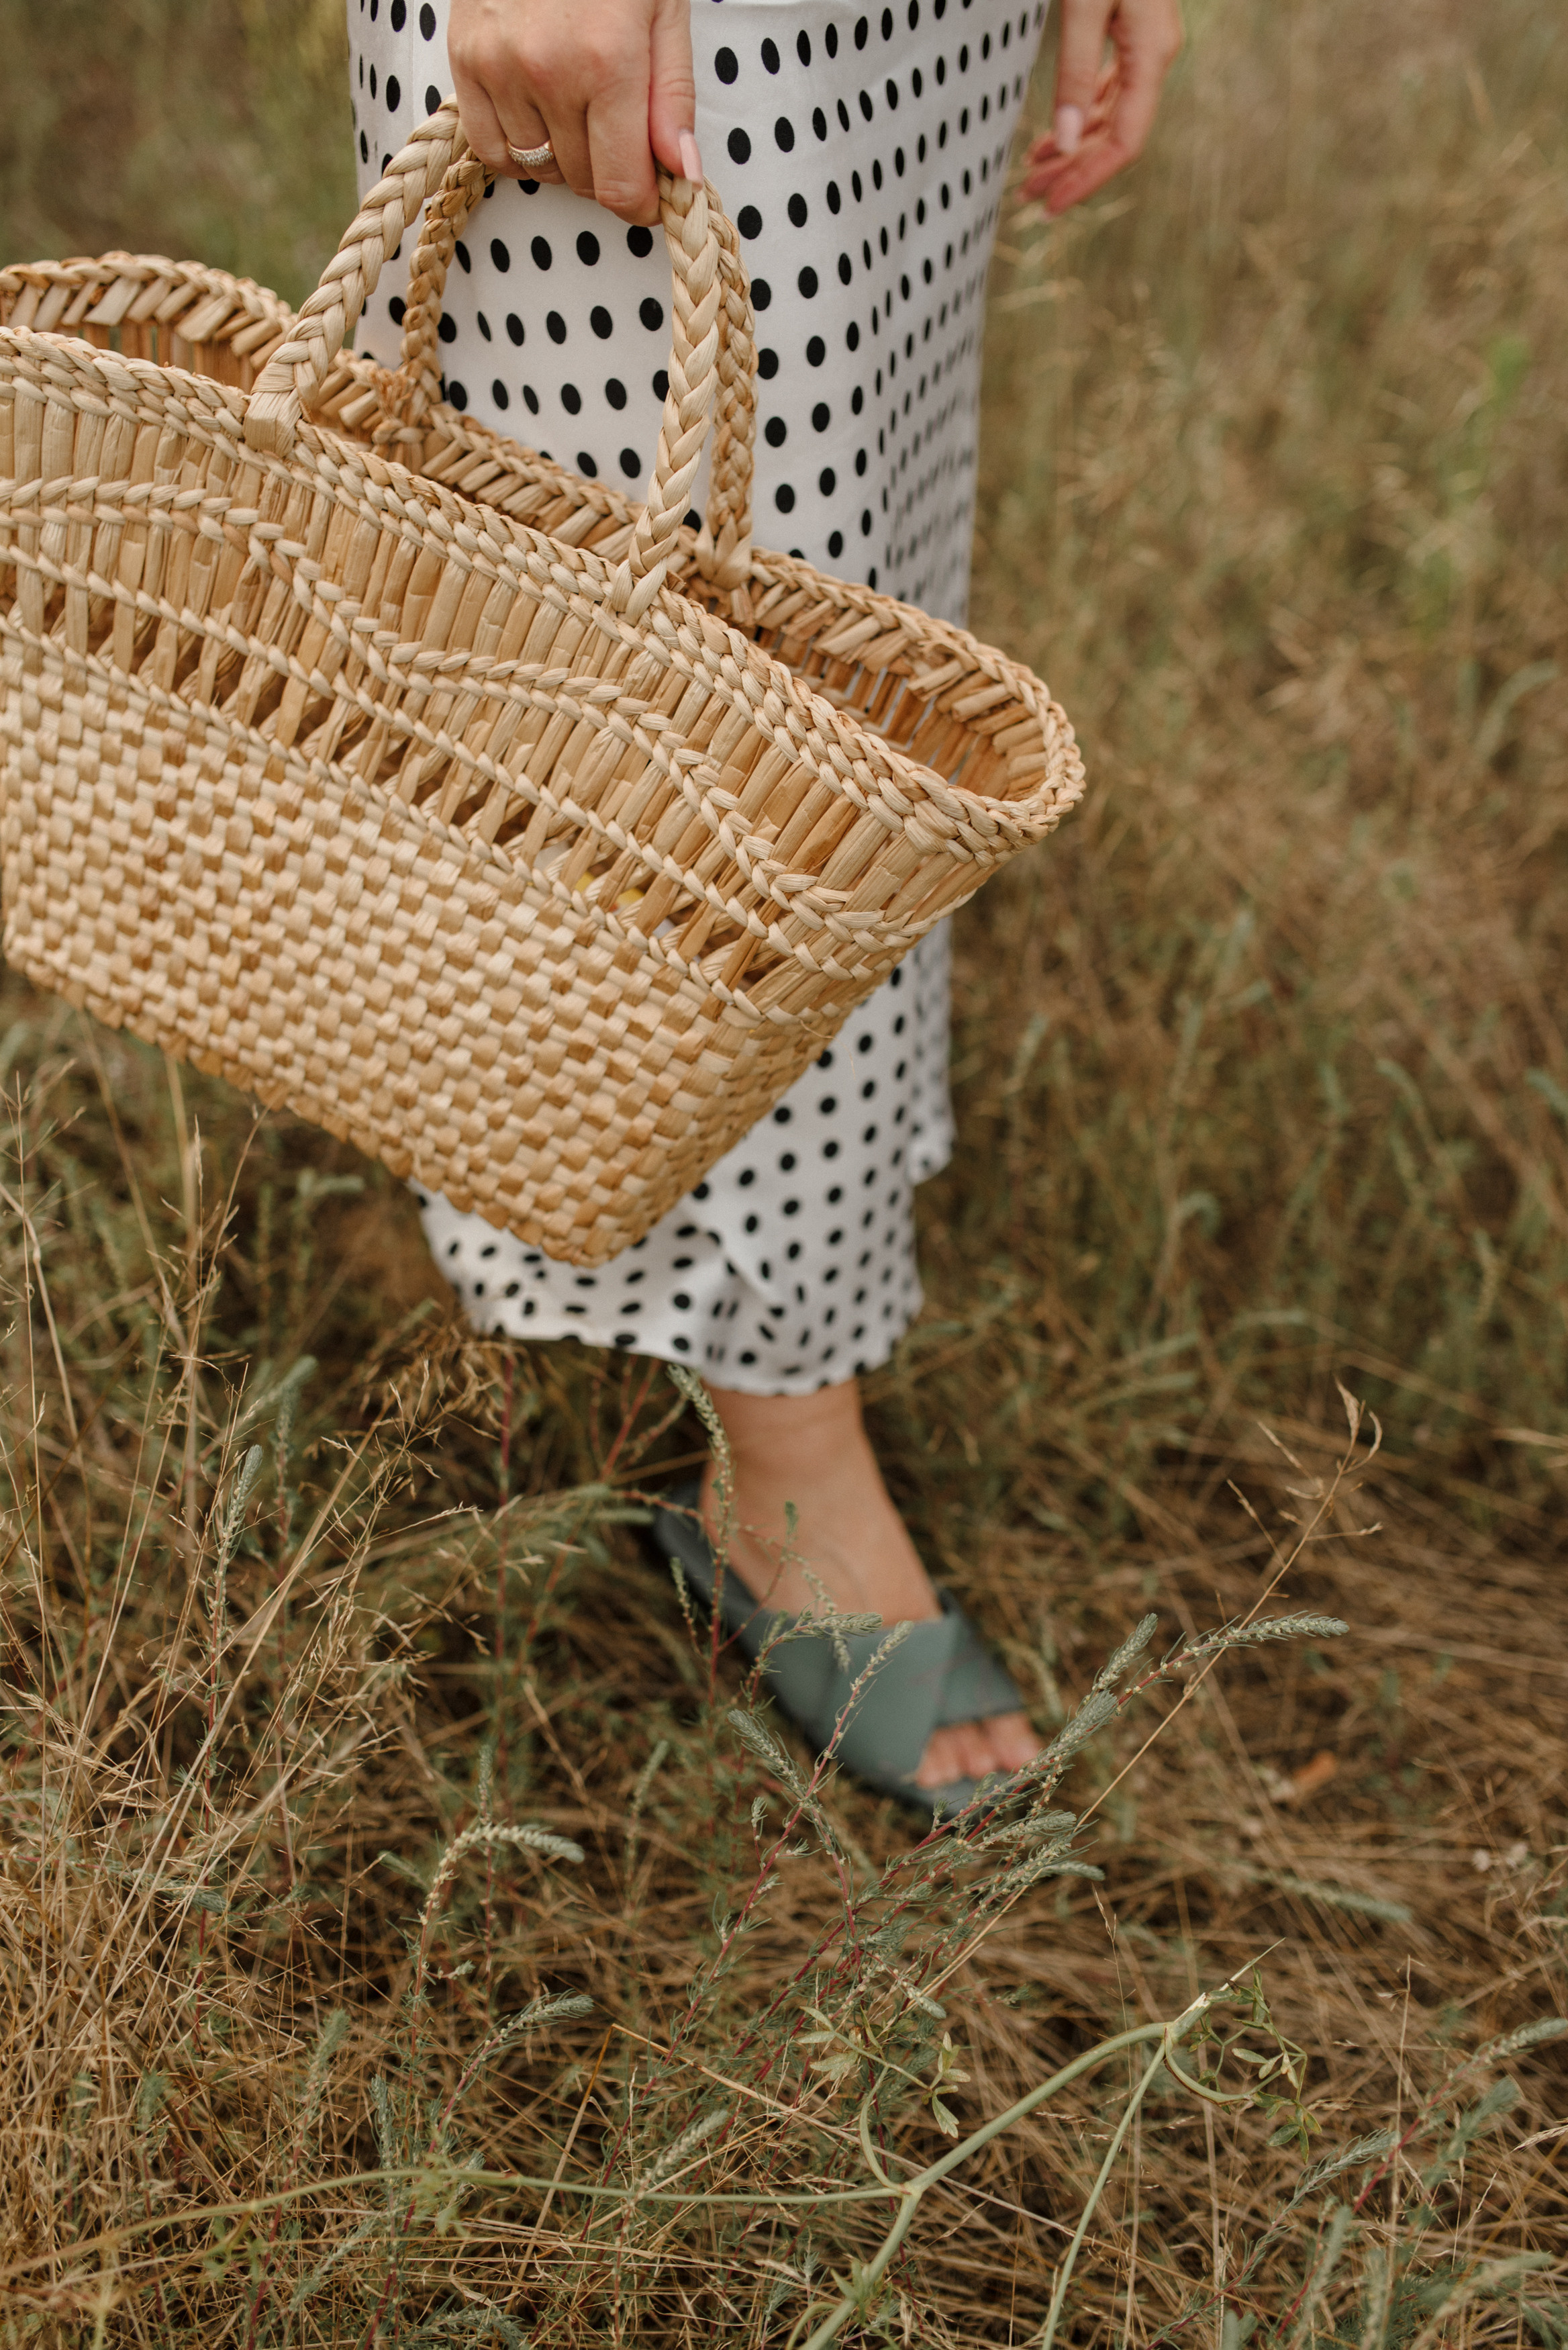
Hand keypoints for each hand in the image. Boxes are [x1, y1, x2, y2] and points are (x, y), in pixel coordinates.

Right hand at [448, 0, 699, 225]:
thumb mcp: (662, 11)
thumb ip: (672, 97)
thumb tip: (682, 173)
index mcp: (606, 61)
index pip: (620, 187)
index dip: (641, 202)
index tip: (652, 192)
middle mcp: (547, 72)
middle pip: (583, 182)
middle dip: (608, 168)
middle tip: (617, 126)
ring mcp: (498, 68)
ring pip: (538, 170)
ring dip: (564, 156)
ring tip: (576, 103)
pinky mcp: (464, 62)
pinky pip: (493, 150)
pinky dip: (519, 147)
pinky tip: (538, 111)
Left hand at [1020, 0, 1181, 215]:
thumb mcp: (1083, 6)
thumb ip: (1074, 72)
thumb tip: (1066, 141)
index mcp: (1151, 54)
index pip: (1125, 142)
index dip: (1088, 180)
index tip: (1050, 205)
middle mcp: (1155, 54)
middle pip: (1118, 135)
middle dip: (1073, 170)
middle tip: (1029, 196)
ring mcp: (1146, 44)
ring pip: (1112, 116)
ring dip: (1074, 147)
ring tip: (1033, 170)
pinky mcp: (1132, 32)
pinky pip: (1110, 90)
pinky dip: (1081, 116)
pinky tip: (1056, 133)